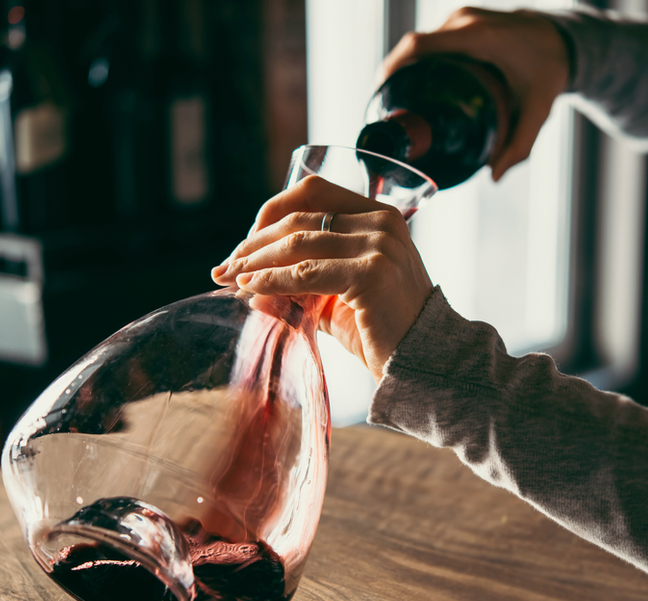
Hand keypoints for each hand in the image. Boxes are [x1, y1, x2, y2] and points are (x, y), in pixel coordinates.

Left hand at [212, 176, 433, 382]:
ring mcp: (379, 245)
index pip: (313, 193)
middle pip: (299, 218)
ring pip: (298, 243)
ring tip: (230, 278)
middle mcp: (381, 222)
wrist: (423, 362)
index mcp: (378, 215)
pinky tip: (249, 289)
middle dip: (254, 243)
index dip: (271, 212)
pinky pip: (306, 273)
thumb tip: (246, 285)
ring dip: (256, 261)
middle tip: (224, 266)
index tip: (244, 243)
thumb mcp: (337, 299)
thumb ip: (299, 286)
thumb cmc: (382, 331)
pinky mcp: (371, 274)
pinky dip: (271, 280)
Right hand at [381, 7, 570, 180]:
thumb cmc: (550, 70)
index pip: (420, 45)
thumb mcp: (539, 109)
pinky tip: (414, 84)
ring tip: (398, 101)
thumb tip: (493, 176)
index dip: (393, 66)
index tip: (381, 92)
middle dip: (395, 74)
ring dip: (405, 67)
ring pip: (420, 42)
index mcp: (478, 37)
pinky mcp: (461, 21)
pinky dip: (418, 60)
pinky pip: (431, 39)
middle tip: (388, 110)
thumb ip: (520, 144)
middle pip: (414, 46)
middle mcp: (465, 22)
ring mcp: (462, 18)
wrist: (563, 38)